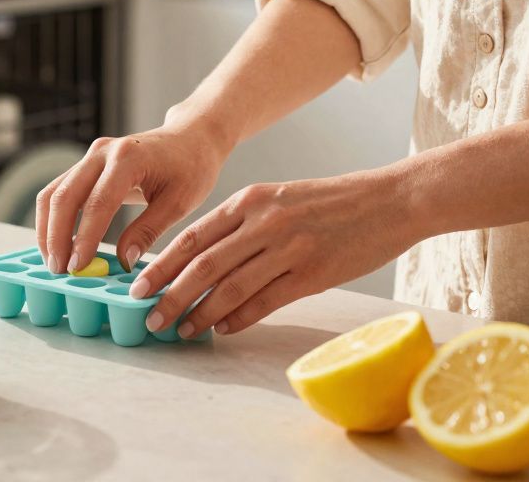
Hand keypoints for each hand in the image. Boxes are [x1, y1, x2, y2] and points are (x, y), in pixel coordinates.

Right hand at [35, 113, 229, 274]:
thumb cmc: (191, 167)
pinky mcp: (86, 165)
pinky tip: (58, 243)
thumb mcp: (179, 203)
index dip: (84, 238)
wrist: (191, 138)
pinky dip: (54, 219)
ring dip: (48, 229)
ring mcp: (90, 156)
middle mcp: (102, 152)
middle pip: (64, 196)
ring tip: (55, 262)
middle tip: (59, 271)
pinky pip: (60, 191)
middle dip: (55, 237)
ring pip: (54, 193)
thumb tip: (122, 263)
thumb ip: (148, 231)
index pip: (97, 203)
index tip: (77, 268)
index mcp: (128, 158)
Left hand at [129, 170, 416, 338]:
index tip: (138, 286)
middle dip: (169, 294)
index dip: (161, 265)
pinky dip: (239, 318)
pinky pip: (265, 301)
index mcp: (250, 201)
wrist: (391, 201)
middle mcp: (263, 222)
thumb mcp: (279, 198)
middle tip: (148, 316)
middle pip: (201, 265)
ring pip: (229, 287)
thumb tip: (203, 259)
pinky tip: (222, 329)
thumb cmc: (333, 202)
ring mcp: (288, 248)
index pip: (192, 237)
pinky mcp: (312, 274)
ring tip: (179, 329)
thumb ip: (242, 223)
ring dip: (199, 313)